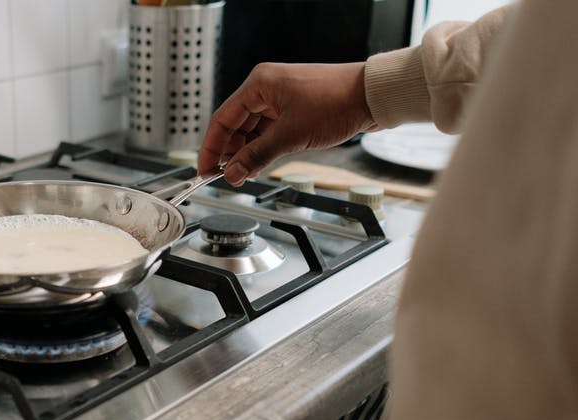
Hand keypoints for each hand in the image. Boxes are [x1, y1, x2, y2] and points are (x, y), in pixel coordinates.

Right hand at [199, 62, 376, 184]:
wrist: (371, 96)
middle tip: (228, 177)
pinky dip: (263, 147)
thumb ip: (257, 156)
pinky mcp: (294, 108)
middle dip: (230, 153)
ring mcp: (280, 97)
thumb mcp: (291, 135)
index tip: (205, 170)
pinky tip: (261, 163)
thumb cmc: (336, 102)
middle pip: (235, 125)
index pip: (222, 119)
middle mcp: (266, 88)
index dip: (211, 148)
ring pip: (252, 130)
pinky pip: (268, 130)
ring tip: (245, 173)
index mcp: (259, 84)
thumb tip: (232, 173)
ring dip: (247, 152)